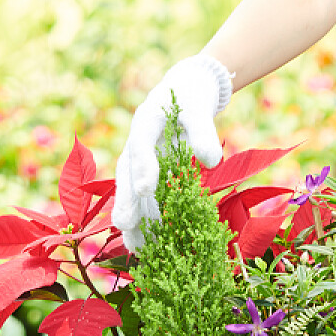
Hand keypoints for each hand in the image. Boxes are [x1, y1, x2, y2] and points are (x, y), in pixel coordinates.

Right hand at [111, 55, 232, 249]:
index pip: (141, 144)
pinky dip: (144, 219)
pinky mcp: (146, 172)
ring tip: (135, 246)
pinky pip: (142, 198)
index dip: (143, 166)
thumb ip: (203, 132)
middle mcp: (135, 143)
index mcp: (144, 121)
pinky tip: (146, 244)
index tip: (147, 188)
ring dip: (133, 218)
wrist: (184, 90)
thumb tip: (211, 162)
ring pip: (131, 191)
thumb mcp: (199, 108)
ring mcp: (138, 160)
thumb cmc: (192, 97)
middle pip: (127, 174)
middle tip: (125, 224)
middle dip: (127, 200)